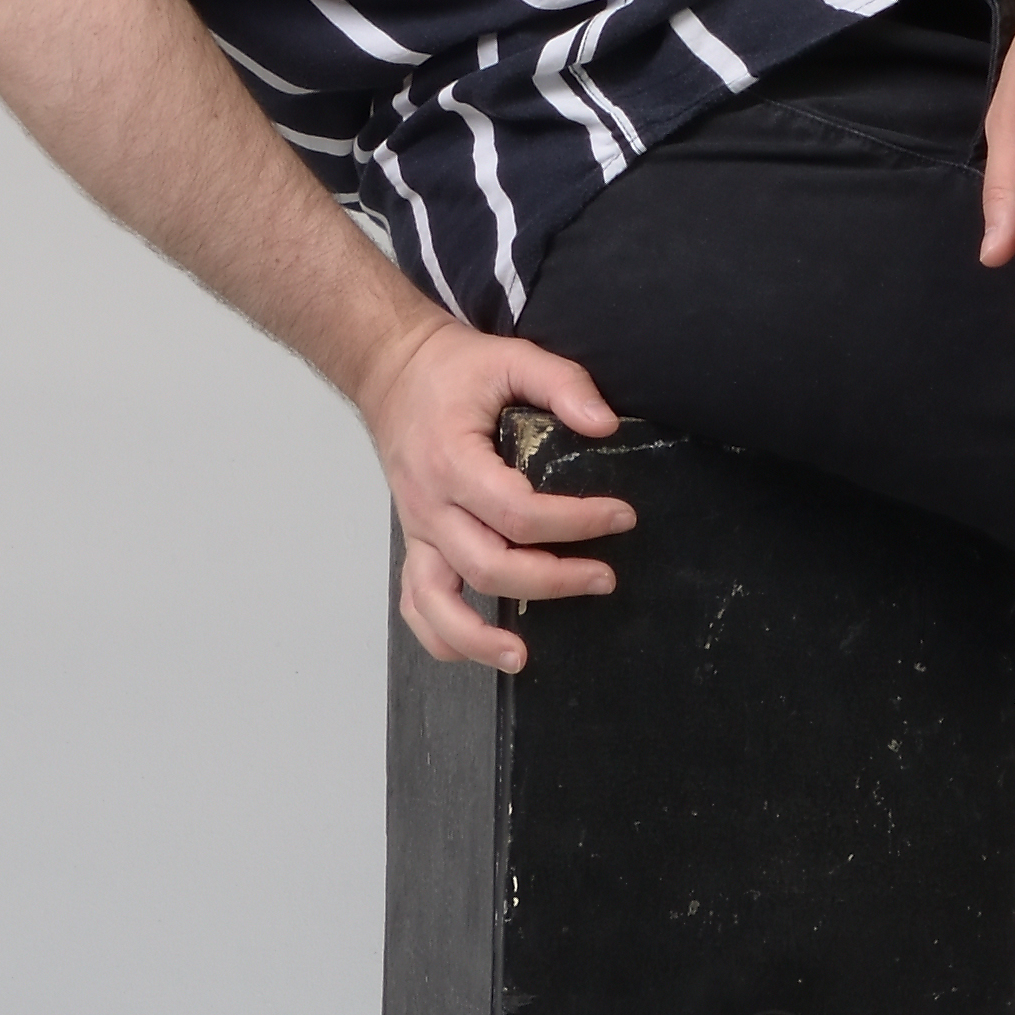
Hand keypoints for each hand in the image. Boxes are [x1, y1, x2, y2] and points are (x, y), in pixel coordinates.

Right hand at [360, 311, 635, 670]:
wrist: (392, 371)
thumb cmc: (451, 370)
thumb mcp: (511, 357)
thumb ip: (562, 383)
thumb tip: (605, 424)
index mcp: (452, 462)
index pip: (517, 511)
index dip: (575, 522)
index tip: (621, 516)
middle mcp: (429, 505)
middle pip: (488, 566)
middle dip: (552, 581)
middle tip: (604, 578)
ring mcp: (418, 530)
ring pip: (437, 602)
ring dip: (478, 637)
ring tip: (524, 656)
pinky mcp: (416, 543)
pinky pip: (416, 603)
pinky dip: (442, 637)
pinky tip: (482, 651)